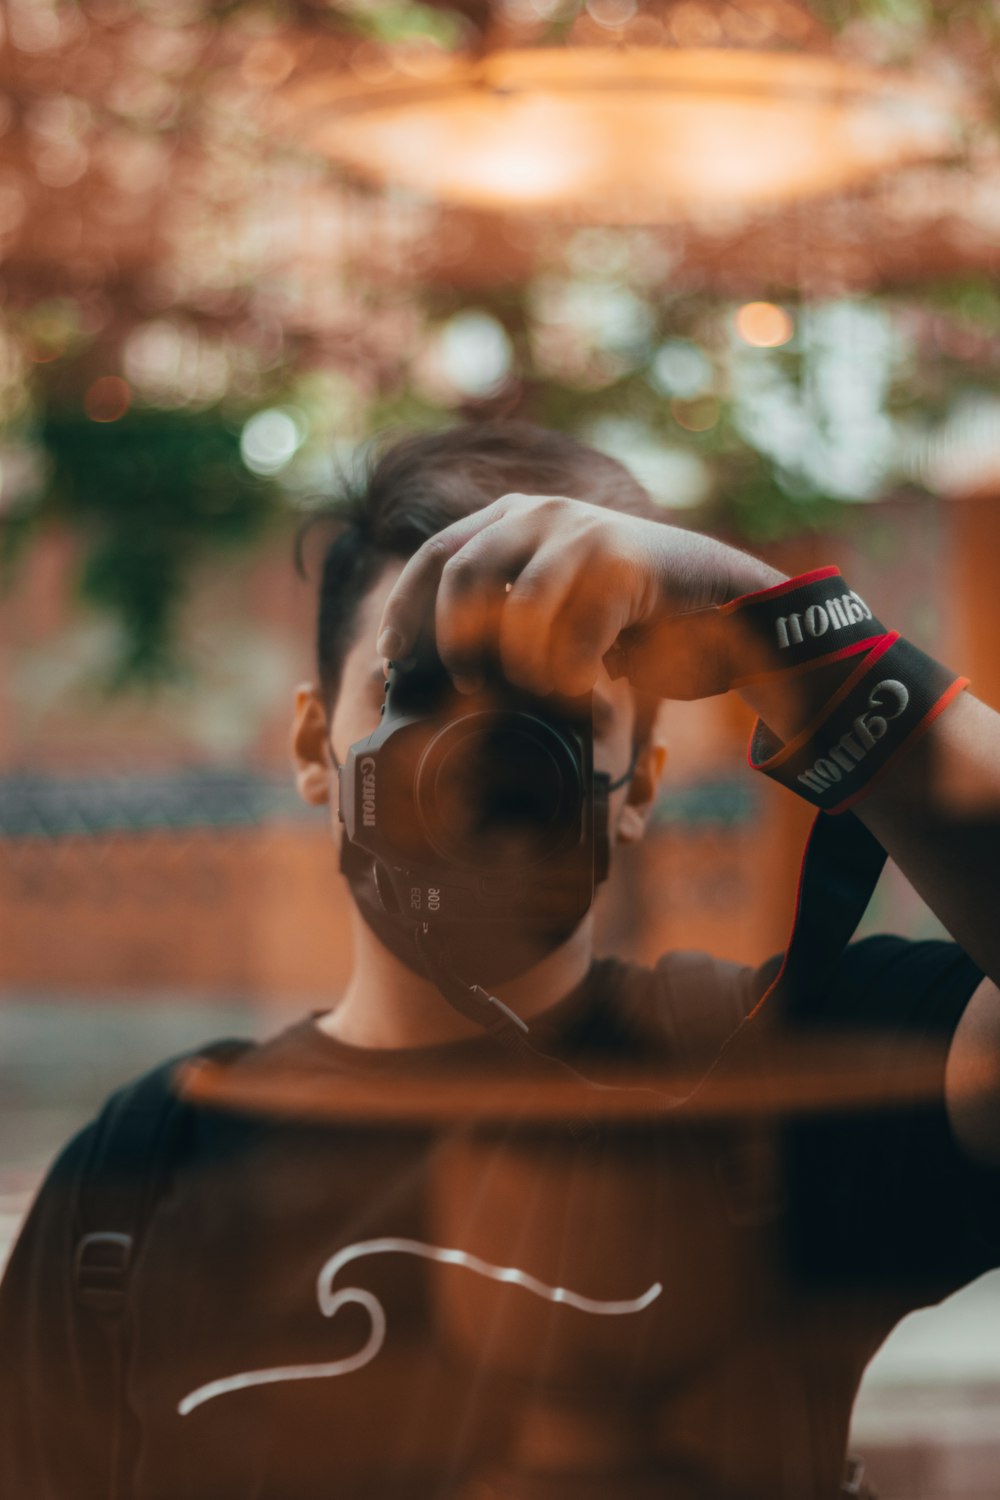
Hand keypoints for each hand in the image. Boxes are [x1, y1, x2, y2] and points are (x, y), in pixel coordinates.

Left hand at [376, 493, 783, 699]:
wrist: (725, 608)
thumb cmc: (632, 620)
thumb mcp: (556, 610)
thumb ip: (505, 617)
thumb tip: (438, 667)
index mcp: (514, 517)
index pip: (435, 555)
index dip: (405, 609)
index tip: (391, 658)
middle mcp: (542, 512)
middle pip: (463, 573)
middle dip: (454, 640)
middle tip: (466, 684)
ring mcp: (584, 531)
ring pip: (519, 607)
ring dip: (522, 664)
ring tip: (540, 689)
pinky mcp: (625, 561)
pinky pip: (576, 631)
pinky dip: (573, 674)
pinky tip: (585, 689)